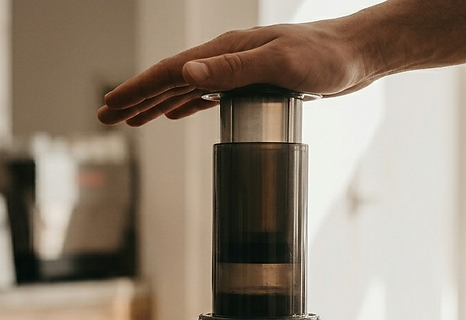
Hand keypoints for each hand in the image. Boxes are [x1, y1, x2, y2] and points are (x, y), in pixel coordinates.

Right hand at [97, 19, 373, 126]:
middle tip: (106, 116)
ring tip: (131, 120)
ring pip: (184, 90)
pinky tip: (175, 113)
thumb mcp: (281, 65)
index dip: (136, 91)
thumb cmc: (327, 57)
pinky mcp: (253, 83)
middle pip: (169, 81)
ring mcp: (238, 70)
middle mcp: (227, 60)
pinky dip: (185, 105)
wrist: (359, 53)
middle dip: (135, 99)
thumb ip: (234, 69)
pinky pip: (207, 95)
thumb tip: (186, 75)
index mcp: (226, 53)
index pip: (169, 73)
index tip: (110, 106)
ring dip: (155, 105)